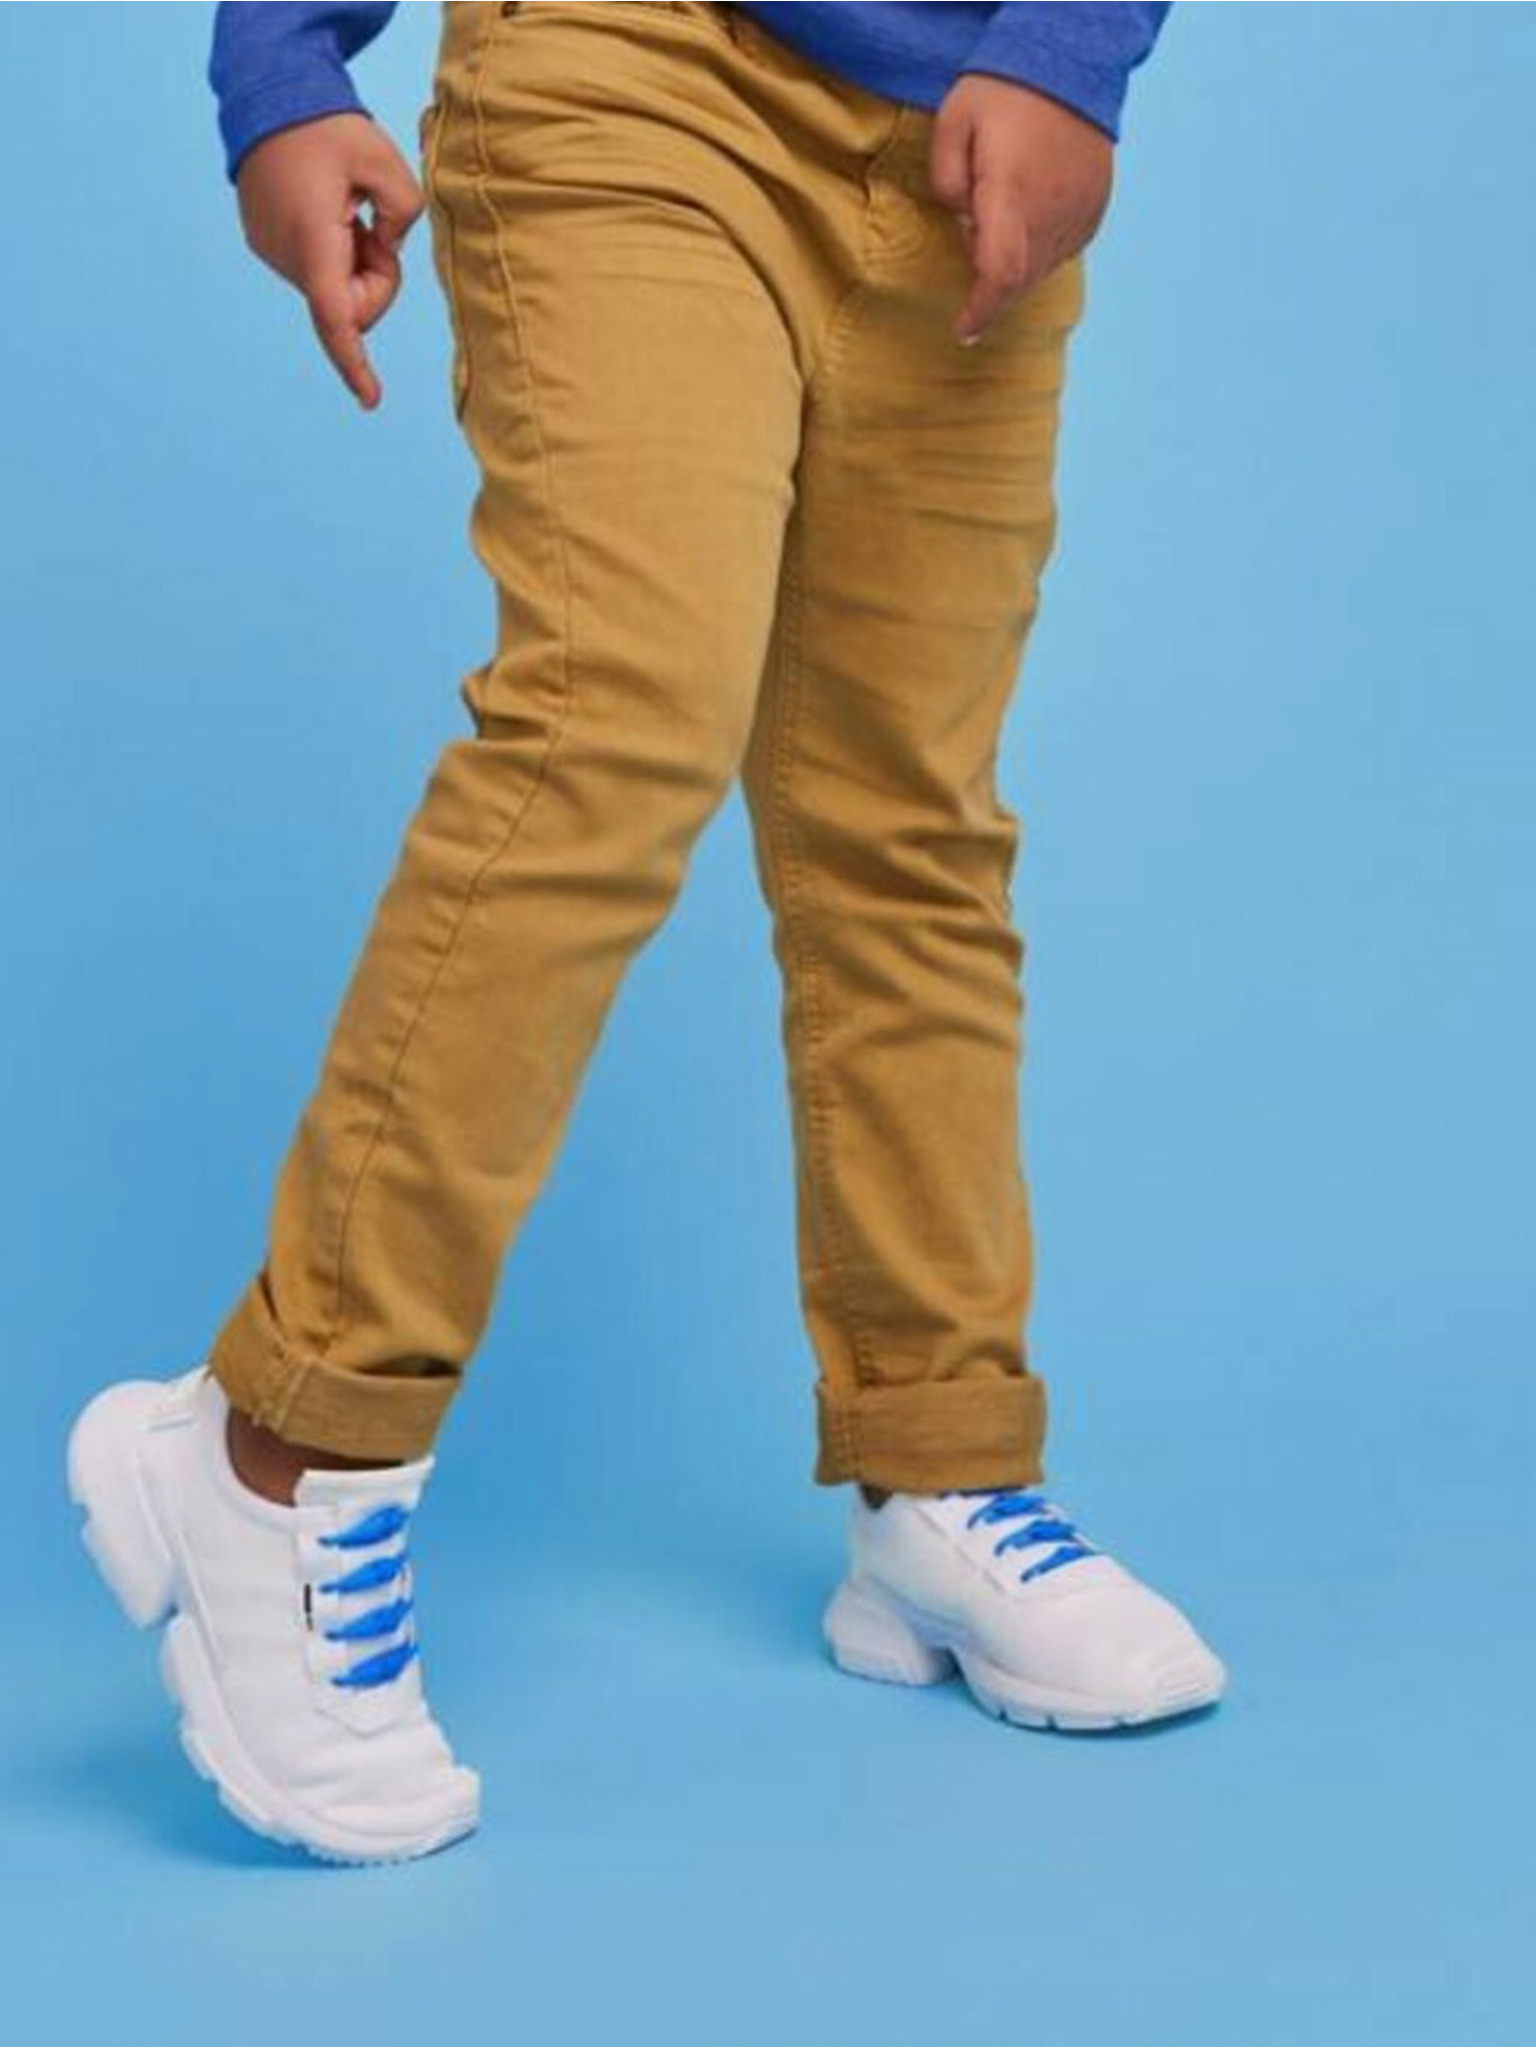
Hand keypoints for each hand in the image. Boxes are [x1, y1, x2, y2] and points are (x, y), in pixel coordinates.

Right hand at [236, 114, 424, 408]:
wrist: (268, 96)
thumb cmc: (327, 126)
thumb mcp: (384, 161)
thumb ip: (405, 212)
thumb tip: (388, 248)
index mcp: (314, 240)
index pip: (337, 318)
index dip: (355, 363)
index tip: (371, 399)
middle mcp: (287, 256)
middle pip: (350, 306)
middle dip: (375, 281)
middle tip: (374, 225)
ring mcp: (272, 253)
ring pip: (333, 290)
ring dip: (352, 262)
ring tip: (344, 208)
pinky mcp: (266, 245)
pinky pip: (316, 271)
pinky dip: (333, 253)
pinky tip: (325, 208)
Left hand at [929, 77, 1112, 345]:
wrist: (1068, 61)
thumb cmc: (1002, 91)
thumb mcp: (951, 124)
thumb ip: (945, 183)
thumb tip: (964, 223)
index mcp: (1012, 194)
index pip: (1000, 274)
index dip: (982, 310)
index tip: (964, 331)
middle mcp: (1052, 212)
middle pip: (1020, 280)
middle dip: (992, 287)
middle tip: (976, 247)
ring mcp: (1080, 212)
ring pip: (1043, 268)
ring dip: (1017, 266)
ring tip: (1002, 219)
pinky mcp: (1095, 209)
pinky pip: (1064, 249)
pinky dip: (1041, 250)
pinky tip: (1029, 217)